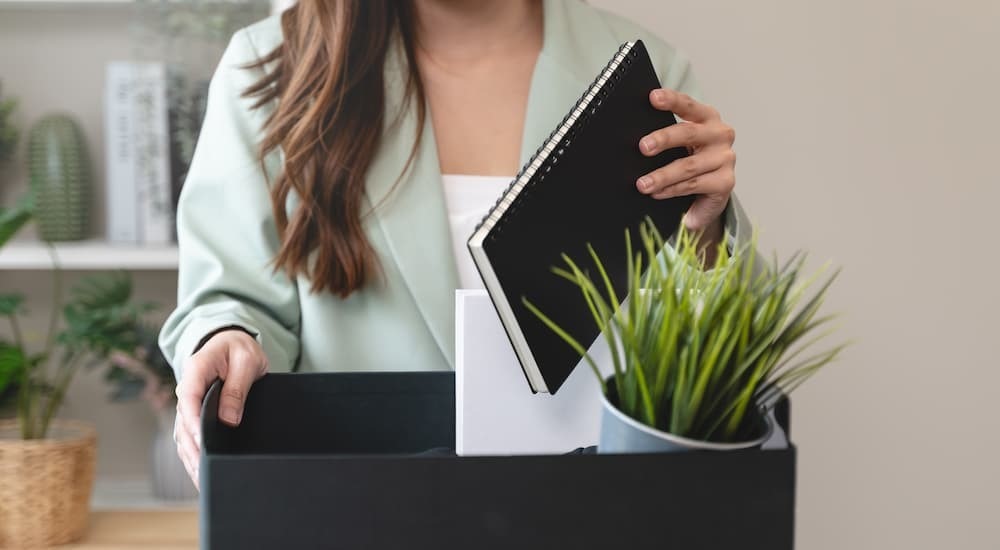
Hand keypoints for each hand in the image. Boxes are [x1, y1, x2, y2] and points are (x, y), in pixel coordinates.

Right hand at [174, 328, 267, 488]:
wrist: (231, 342)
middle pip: (183, 422)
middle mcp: (186, 389)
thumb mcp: (246, 360)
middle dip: (192, 448)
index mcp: (196, 370)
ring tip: (203, 481)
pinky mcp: (193, 414)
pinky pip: (189, 436)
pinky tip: (200, 474)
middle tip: (204, 471)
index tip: (201, 441)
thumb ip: (237, 387)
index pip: (188, 399)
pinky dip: (193, 455)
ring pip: (183, 434)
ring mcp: (187, 403)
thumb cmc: (239, 349)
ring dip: (190, 457)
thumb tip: (229, 419)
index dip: (193, 422)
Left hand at [636, 88, 736, 234]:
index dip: (671, 100)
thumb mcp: (680, 144)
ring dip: (662, 176)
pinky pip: (693, 185)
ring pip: (688, 165)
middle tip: (643, 147)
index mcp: (707, 118)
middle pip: (689, 133)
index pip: (688, 105)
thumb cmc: (691, 159)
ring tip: (643, 184)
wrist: (711, 191)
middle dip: (663, 139)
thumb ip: (666, 136)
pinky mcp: (725, 181)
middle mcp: (720, 134)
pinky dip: (672, 190)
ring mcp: (725, 158)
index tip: (653, 97)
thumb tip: (637, 140)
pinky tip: (658, 193)